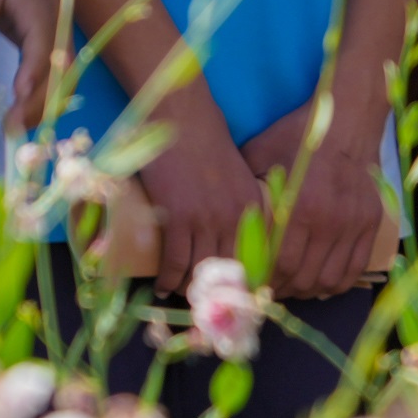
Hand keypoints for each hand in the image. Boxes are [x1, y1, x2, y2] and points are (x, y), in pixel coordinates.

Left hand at [0, 0, 60, 128]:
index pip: (43, 36)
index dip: (35, 67)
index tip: (19, 94)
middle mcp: (56, 11)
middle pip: (60, 60)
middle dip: (41, 96)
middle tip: (11, 128)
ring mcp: (56, 22)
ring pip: (62, 67)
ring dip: (44, 100)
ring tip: (15, 129)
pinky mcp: (49, 33)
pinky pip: (55, 65)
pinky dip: (45, 91)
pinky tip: (24, 113)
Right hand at [134, 97, 265, 296]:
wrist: (182, 120)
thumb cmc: (206, 144)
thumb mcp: (237, 176)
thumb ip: (241, 202)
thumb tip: (233, 236)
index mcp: (254, 207)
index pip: (255, 257)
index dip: (243, 281)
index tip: (231, 292)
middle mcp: (236, 217)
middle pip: (227, 270)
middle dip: (213, 289)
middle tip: (199, 297)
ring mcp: (207, 219)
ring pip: (199, 270)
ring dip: (187, 287)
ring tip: (178, 291)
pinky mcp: (179, 218)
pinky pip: (174, 262)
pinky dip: (167, 279)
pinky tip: (161, 286)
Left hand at [242, 98, 390, 300]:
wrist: (347, 118)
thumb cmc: (297, 136)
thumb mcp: (260, 154)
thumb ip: (243, 189)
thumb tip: (217, 221)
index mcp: (300, 206)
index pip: (279, 265)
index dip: (264, 281)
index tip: (253, 282)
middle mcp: (330, 220)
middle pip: (303, 278)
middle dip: (283, 289)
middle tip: (269, 288)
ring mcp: (354, 223)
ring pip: (329, 279)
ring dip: (308, 290)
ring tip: (293, 285)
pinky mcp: (371, 222)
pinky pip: (355, 269)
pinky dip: (336, 283)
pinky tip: (320, 280)